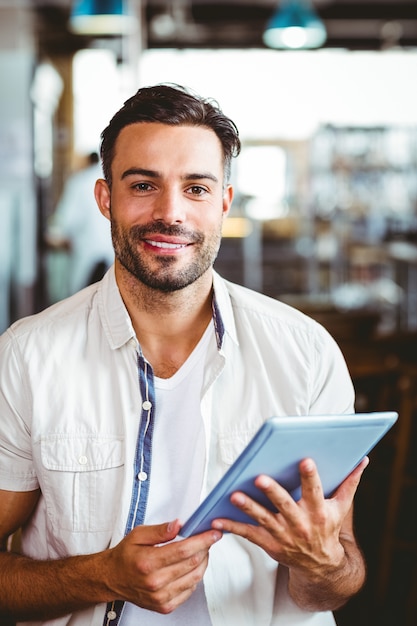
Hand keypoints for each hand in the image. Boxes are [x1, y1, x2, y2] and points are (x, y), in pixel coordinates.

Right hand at [104, 520, 221, 613]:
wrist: (113, 579)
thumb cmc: (125, 556)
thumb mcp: (138, 535)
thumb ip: (160, 530)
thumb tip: (179, 525)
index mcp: (148, 562)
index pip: (184, 550)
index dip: (202, 540)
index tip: (214, 533)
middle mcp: (155, 582)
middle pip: (192, 563)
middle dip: (205, 548)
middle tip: (209, 538)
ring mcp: (161, 597)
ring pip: (195, 578)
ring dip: (203, 562)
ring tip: (201, 550)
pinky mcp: (165, 606)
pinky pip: (190, 591)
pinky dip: (195, 576)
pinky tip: (191, 566)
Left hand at [211, 457, 367, 575]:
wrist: (321, 565)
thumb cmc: (329, 528)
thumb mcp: (341, 507)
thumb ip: (350, 482)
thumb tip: (363, 459)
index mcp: (318, 511)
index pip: (314, 490)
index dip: (310, 476)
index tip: (305, 460)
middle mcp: (300, 523)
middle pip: (285, 505)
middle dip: (273, 492)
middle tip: (260, 478)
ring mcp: (283, 534)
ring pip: (263, 518)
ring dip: (248, 507)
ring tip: (234, 495)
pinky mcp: (269, 543)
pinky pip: (248, 534)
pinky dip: (231, 527)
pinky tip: (216, 519)